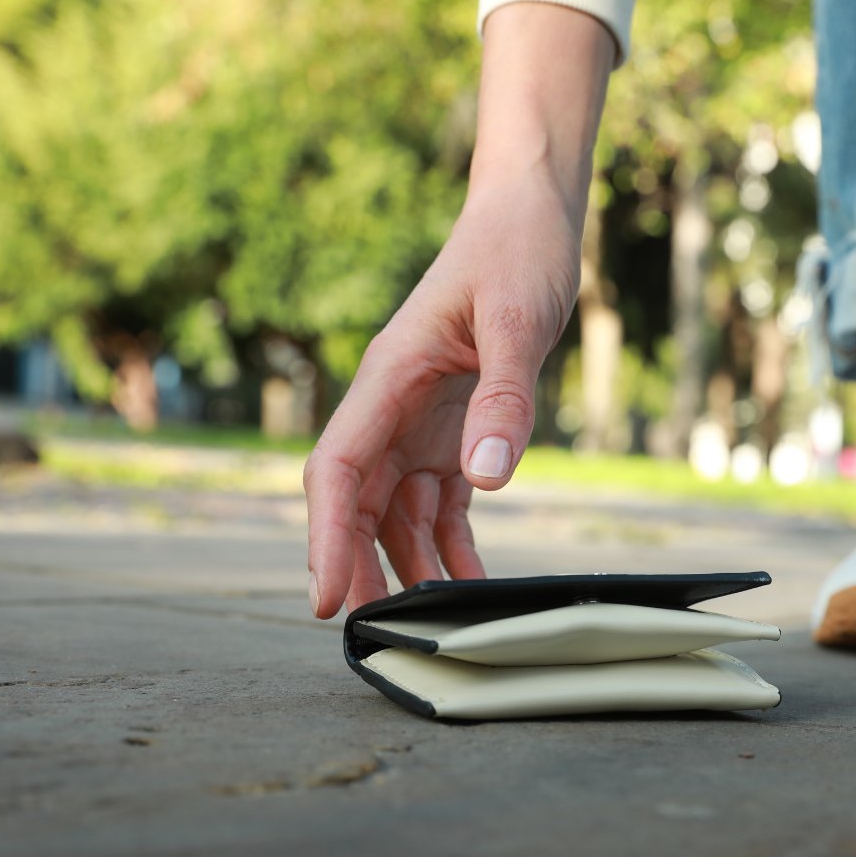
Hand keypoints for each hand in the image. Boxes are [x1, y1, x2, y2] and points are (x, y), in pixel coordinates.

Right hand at [303, 174, 580, 617]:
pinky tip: (473, 584)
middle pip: (358, 503)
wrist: (531, 221)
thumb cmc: (516, 254)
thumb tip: (486, 478)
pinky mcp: (458, 427)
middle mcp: (393, 405)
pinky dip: (452, 544)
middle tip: (380, 636)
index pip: (337, 469)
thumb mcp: (517, 321)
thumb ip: (504, 398)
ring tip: (434, 626)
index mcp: (388, 377)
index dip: (325, 537)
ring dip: (410, 565)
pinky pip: (443, 499)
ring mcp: (422, 420)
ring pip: (398, 511)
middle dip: (361, 567)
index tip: (324, 598)